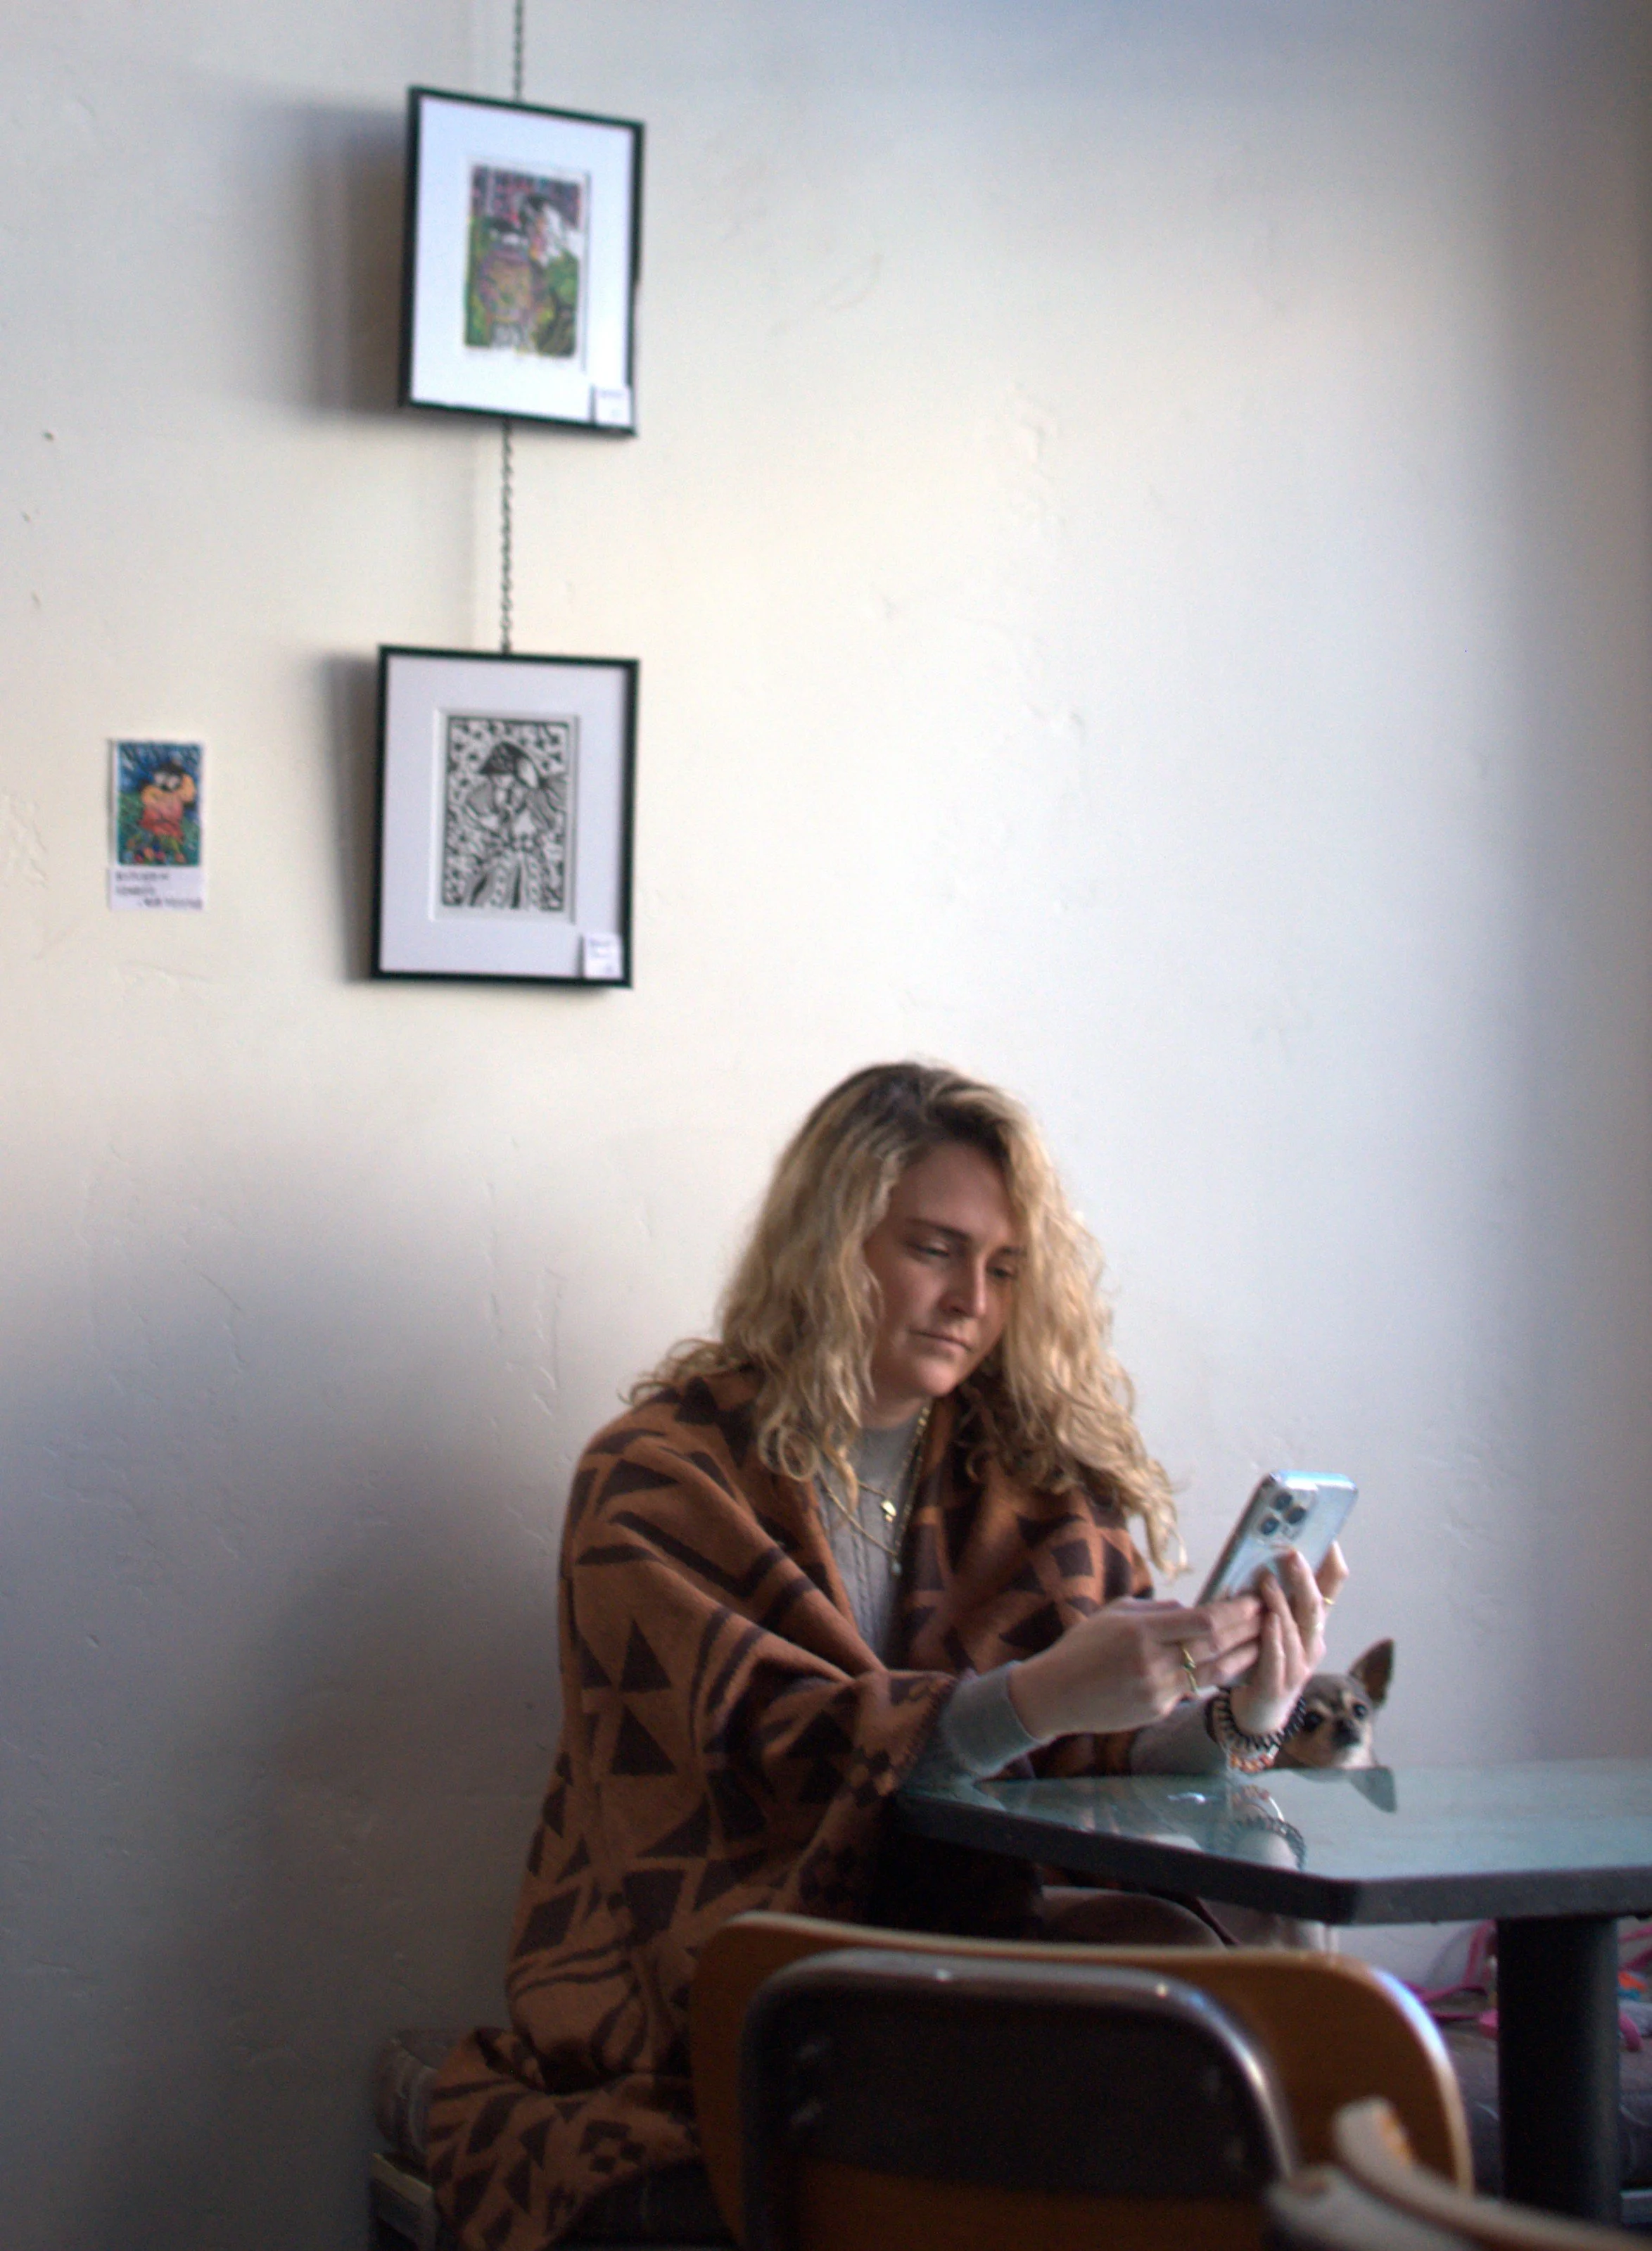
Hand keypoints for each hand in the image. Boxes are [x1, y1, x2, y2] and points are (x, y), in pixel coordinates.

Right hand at [1007, 1593, 1263, 1741]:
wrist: (1056, 1694)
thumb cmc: (1082, 1647)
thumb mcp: (1114, 1614)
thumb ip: (1156, 1610)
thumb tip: (1191, 1609)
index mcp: (1141, 1631)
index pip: (1203, 1620)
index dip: (1235, 1610)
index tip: (1255, 1597)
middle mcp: (1153, 1662)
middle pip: (1216, 1645)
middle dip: (1248, 1629)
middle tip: (1271, 1614)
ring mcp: (1157, 1690)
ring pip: (1215, 1672)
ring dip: (1245, 1656)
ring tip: (1266, 1641)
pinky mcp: (1158, 1710)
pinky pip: (1195, 1690)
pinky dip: (1219, 1675)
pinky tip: (1236, 1665)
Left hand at [1226, 1541, 1346, 1740]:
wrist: (1259, 1712)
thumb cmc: (1264, 1660)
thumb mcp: (1275, 1625)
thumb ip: (1274, 1597)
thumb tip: (1262, 1557)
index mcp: (1314, 1625)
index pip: (1333, 1589)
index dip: (1333, 1564)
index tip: (1328, 1538)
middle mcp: (1313, 1644)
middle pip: (1316, 1607)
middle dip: (1305, 1579)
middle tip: (1291, 1553)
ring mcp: (1299, 1666)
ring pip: (1297, 1630)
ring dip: (1281, 1603)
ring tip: (1266, 1580)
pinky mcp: (1279, 1685)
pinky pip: (1279, 1657)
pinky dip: (1273, 1637)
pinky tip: (1267, 1621)